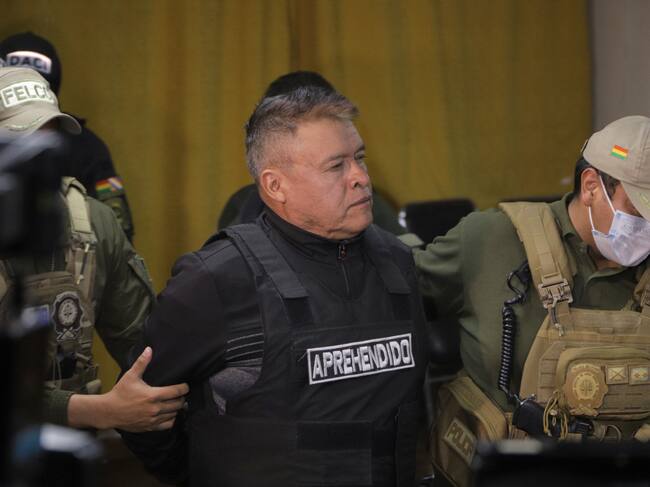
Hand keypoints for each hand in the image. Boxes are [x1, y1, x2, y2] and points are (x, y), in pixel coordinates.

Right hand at [68, 347, 189, 431]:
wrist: (108, 411)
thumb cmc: (120, 393)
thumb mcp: (131, 376)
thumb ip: (142, 363)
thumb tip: (149, 349)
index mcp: (153, 395)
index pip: (176, 392)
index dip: (184, 388)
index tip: (186, 386)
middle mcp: (155, 408)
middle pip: (178, 404)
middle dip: (181, 398)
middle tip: (181, 394)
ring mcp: (153, 419)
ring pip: (174, 414)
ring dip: (177, 409)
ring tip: (176, 402)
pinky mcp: (149, 427)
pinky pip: (167, 425)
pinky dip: (171, 419)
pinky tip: (169, 414)